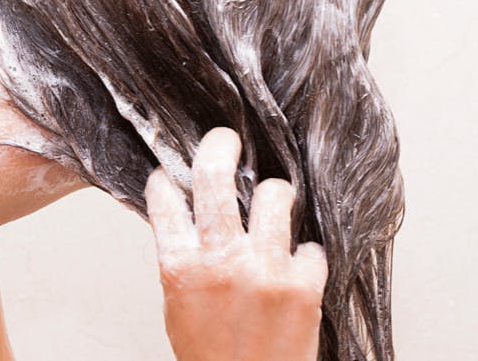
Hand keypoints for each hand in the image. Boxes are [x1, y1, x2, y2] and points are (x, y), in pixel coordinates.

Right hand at [145, 127, 327, 360]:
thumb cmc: (212, 358)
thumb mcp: (180, 308)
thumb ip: (185, 262)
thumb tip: (190, 218)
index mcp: (181, 269)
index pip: (165, 201)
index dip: (166, 180)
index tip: (171, 172)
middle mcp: (221, 262)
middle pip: (215, 176)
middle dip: (220, 146)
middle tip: (226, 139)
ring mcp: (265, 270)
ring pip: (274, 194)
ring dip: (275, 194)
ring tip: (276, 202)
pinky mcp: (303, 286)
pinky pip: (311, 246)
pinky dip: (307, 256)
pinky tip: (299, 268)